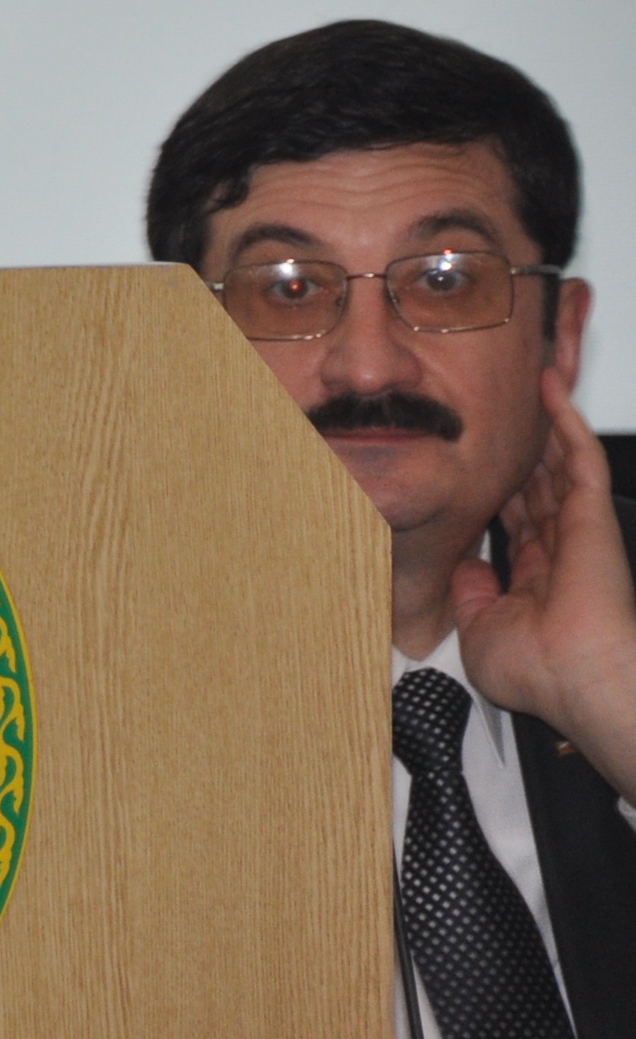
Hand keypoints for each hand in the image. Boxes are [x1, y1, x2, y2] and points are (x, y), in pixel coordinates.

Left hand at [452, 368, 635, 799]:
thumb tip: (466, 568)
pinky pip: (578, 454)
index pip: (516, 522)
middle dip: (522, 448)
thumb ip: (472, 595)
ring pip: (557, 461)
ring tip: (529, 379)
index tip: (477, 464)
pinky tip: (550, 386)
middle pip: (537, 484)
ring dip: (543, 421)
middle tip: (502, 408)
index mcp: (535, 580)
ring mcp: (577, 528)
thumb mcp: (482, 631)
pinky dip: (565, 418)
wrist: (577, 679)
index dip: (498, 490)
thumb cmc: (538, 671)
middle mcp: (559, 549)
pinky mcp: (592, 512)